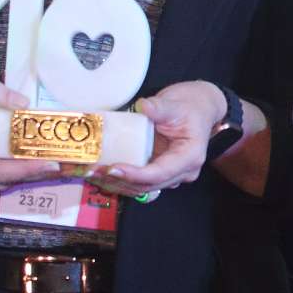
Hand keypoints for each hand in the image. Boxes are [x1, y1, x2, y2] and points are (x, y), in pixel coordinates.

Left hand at [89, 80, 224, 197]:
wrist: (200, 107)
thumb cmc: (191, 106)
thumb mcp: (175, 104)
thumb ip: (159, 107)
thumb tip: (143, 106)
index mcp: (190, 156)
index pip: (161, 172)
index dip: (136, 175)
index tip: (113, 169)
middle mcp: (182, 171)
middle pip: (148, 185)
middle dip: (119, 181)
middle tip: (94, 171)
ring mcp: (171, 174)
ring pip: (142, 188)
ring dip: (116, 184)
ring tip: (92, 173)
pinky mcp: (160, 172)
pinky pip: (139, 182)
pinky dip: (121, 180)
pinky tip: (102, 174)